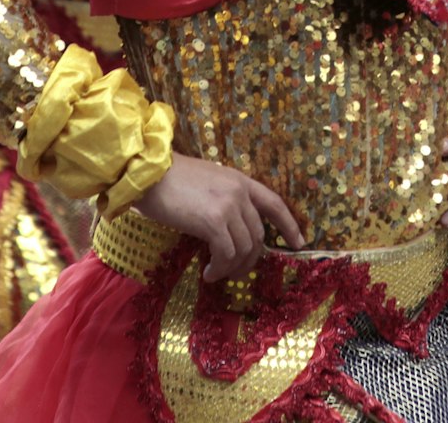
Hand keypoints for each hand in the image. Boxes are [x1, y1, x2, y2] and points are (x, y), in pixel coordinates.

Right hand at [134, 156, 303, 282]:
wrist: (148, 172)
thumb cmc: (170, 178)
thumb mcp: (207, 182)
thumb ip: (224, 200)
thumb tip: (229, 229)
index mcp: (240, 180)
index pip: (274, 203)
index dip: (289, 224)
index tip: (299, 242)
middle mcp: (239, 192)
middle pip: (258, 235)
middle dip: (250, 258)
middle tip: (236, 272)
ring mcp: (228, 206)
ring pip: (244, 248)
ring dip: (232, 268)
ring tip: (216, 274)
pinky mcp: (213, 222)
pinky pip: (226, 254)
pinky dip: (220, 268)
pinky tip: (209, 273)